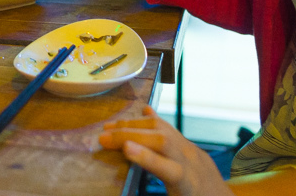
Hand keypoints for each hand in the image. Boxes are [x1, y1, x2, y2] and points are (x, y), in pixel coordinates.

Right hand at [99, 106, 233, 195]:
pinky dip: (155, 120)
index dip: (147, 158)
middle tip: (102, 137)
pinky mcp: (193, 148)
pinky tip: (144, 111)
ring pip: (164, 131)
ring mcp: (193, 153)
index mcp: (189, 185)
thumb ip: (160, 186)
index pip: (169, 169)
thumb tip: (133, 169)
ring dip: (134, 125)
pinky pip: (173, 130)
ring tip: (110, 126)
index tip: (125, 148)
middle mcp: (192, 165)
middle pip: (162, 143)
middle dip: (129, 135)